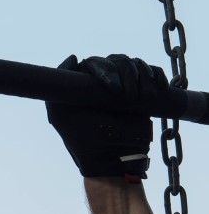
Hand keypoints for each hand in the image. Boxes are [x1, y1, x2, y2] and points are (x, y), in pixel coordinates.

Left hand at [46, 54, 167, 179]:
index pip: (95, 62)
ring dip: (141, 79)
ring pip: (135, 64)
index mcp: (84, 85)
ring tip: (141, 99)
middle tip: (127, 98)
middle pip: (117, 60)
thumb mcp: (60, 116)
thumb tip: (73, 56)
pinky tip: (157, 91)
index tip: (112, 88)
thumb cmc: (85, 140)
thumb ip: (56, 88)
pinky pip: (153, 72)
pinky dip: (157, 77)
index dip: (105, 70)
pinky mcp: (144, 92)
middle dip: (126, 76)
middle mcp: (103, 83)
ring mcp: (124, 86)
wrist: (115, 157)